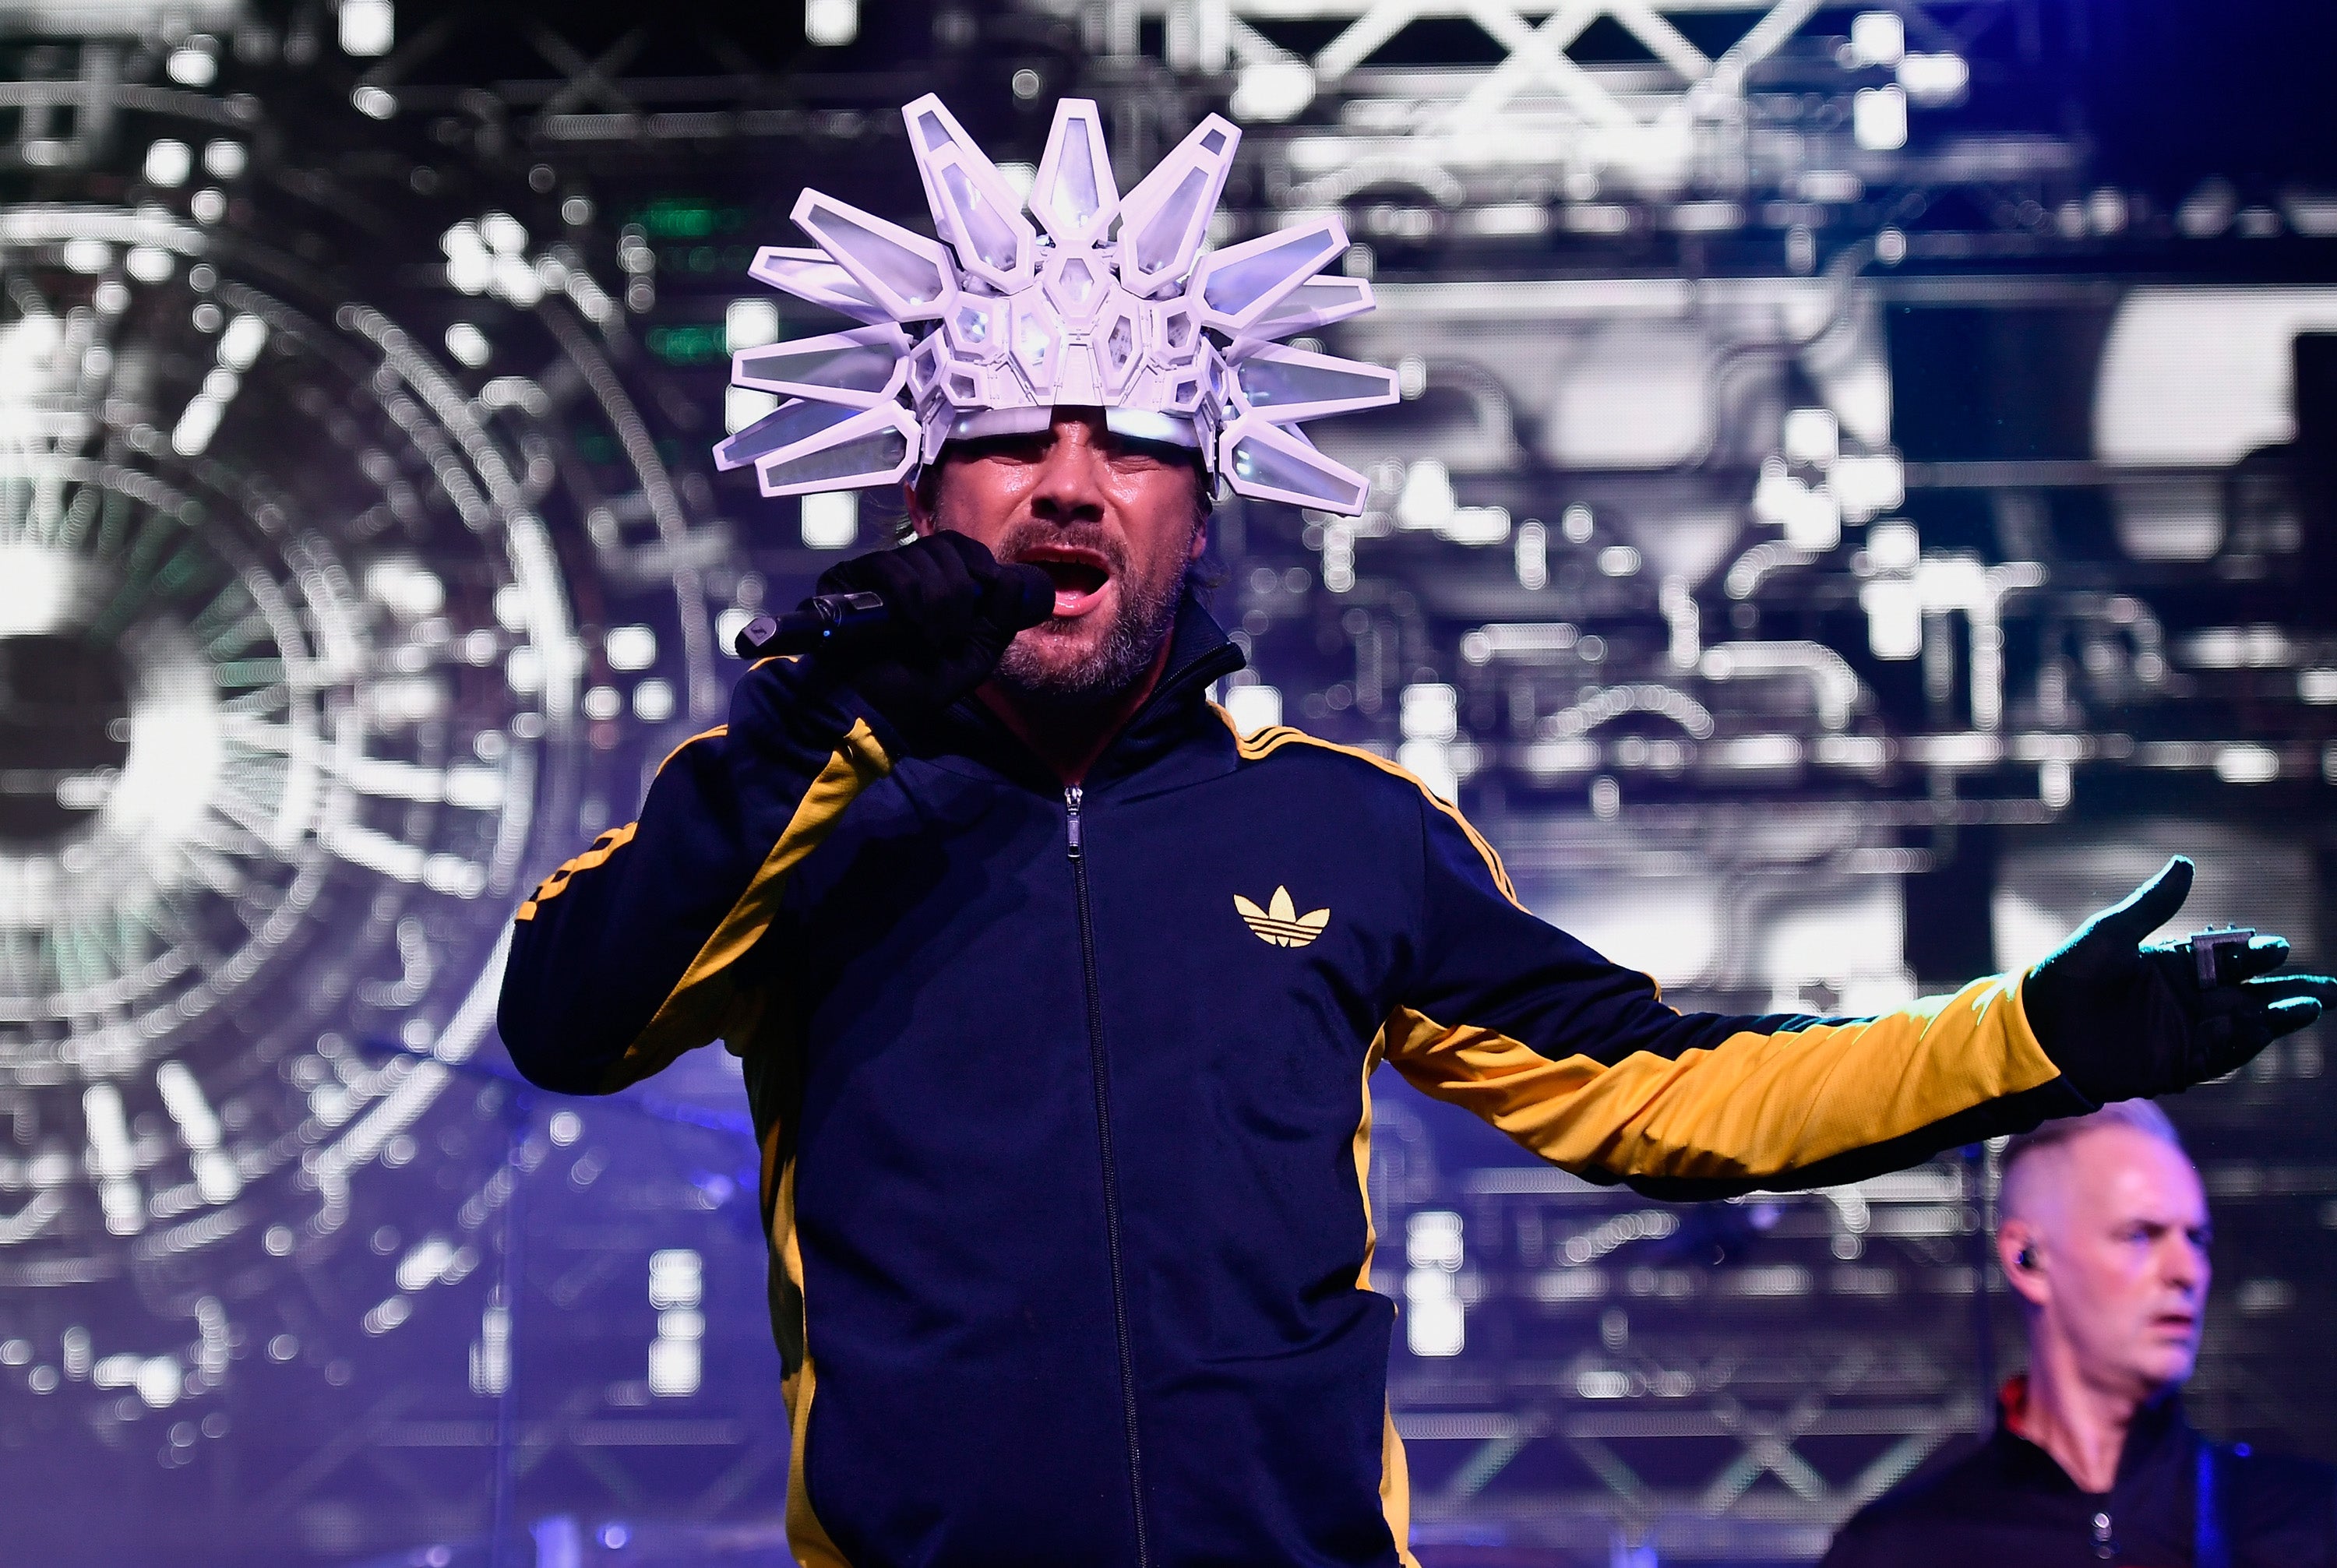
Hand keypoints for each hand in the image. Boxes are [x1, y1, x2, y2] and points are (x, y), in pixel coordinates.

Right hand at [804, 531, 1051, 747]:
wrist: (881, 711)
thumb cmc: (924, 685)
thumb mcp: (977, 653)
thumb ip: (1001, 617)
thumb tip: (1013, 578)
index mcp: (932, 582)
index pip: (955, 544)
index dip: (976, 556)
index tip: (991, 582)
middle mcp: (902, 571)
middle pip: (940, 547)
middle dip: (959, 590)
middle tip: (956, 633)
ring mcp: (873, 574)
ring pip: (917, 556)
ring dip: (937, 600)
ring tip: (934, 639)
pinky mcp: (845, 580)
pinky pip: (886, 566)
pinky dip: (909, 594)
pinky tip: (913, 625)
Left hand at [2023, 856, 2336, 1102]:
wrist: (2037, 1030)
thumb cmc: (2068, 976)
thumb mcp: (2111, 935)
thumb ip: (2152, 905)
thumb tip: (2186, 863)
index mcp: (2174, 965)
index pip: (2226, 958)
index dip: (2251, 953)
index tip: (2275, 947)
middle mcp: (2187, 999)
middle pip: (2250, 993)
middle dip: (2289, 989)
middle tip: (2329, 987)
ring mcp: (2184, 1032)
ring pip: (2244, 1025)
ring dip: (2277, 1018)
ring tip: (2311, 1005)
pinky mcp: (2175, 1063)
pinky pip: (2219, 1055)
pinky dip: (2243, 1044)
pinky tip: (2266, 1031)